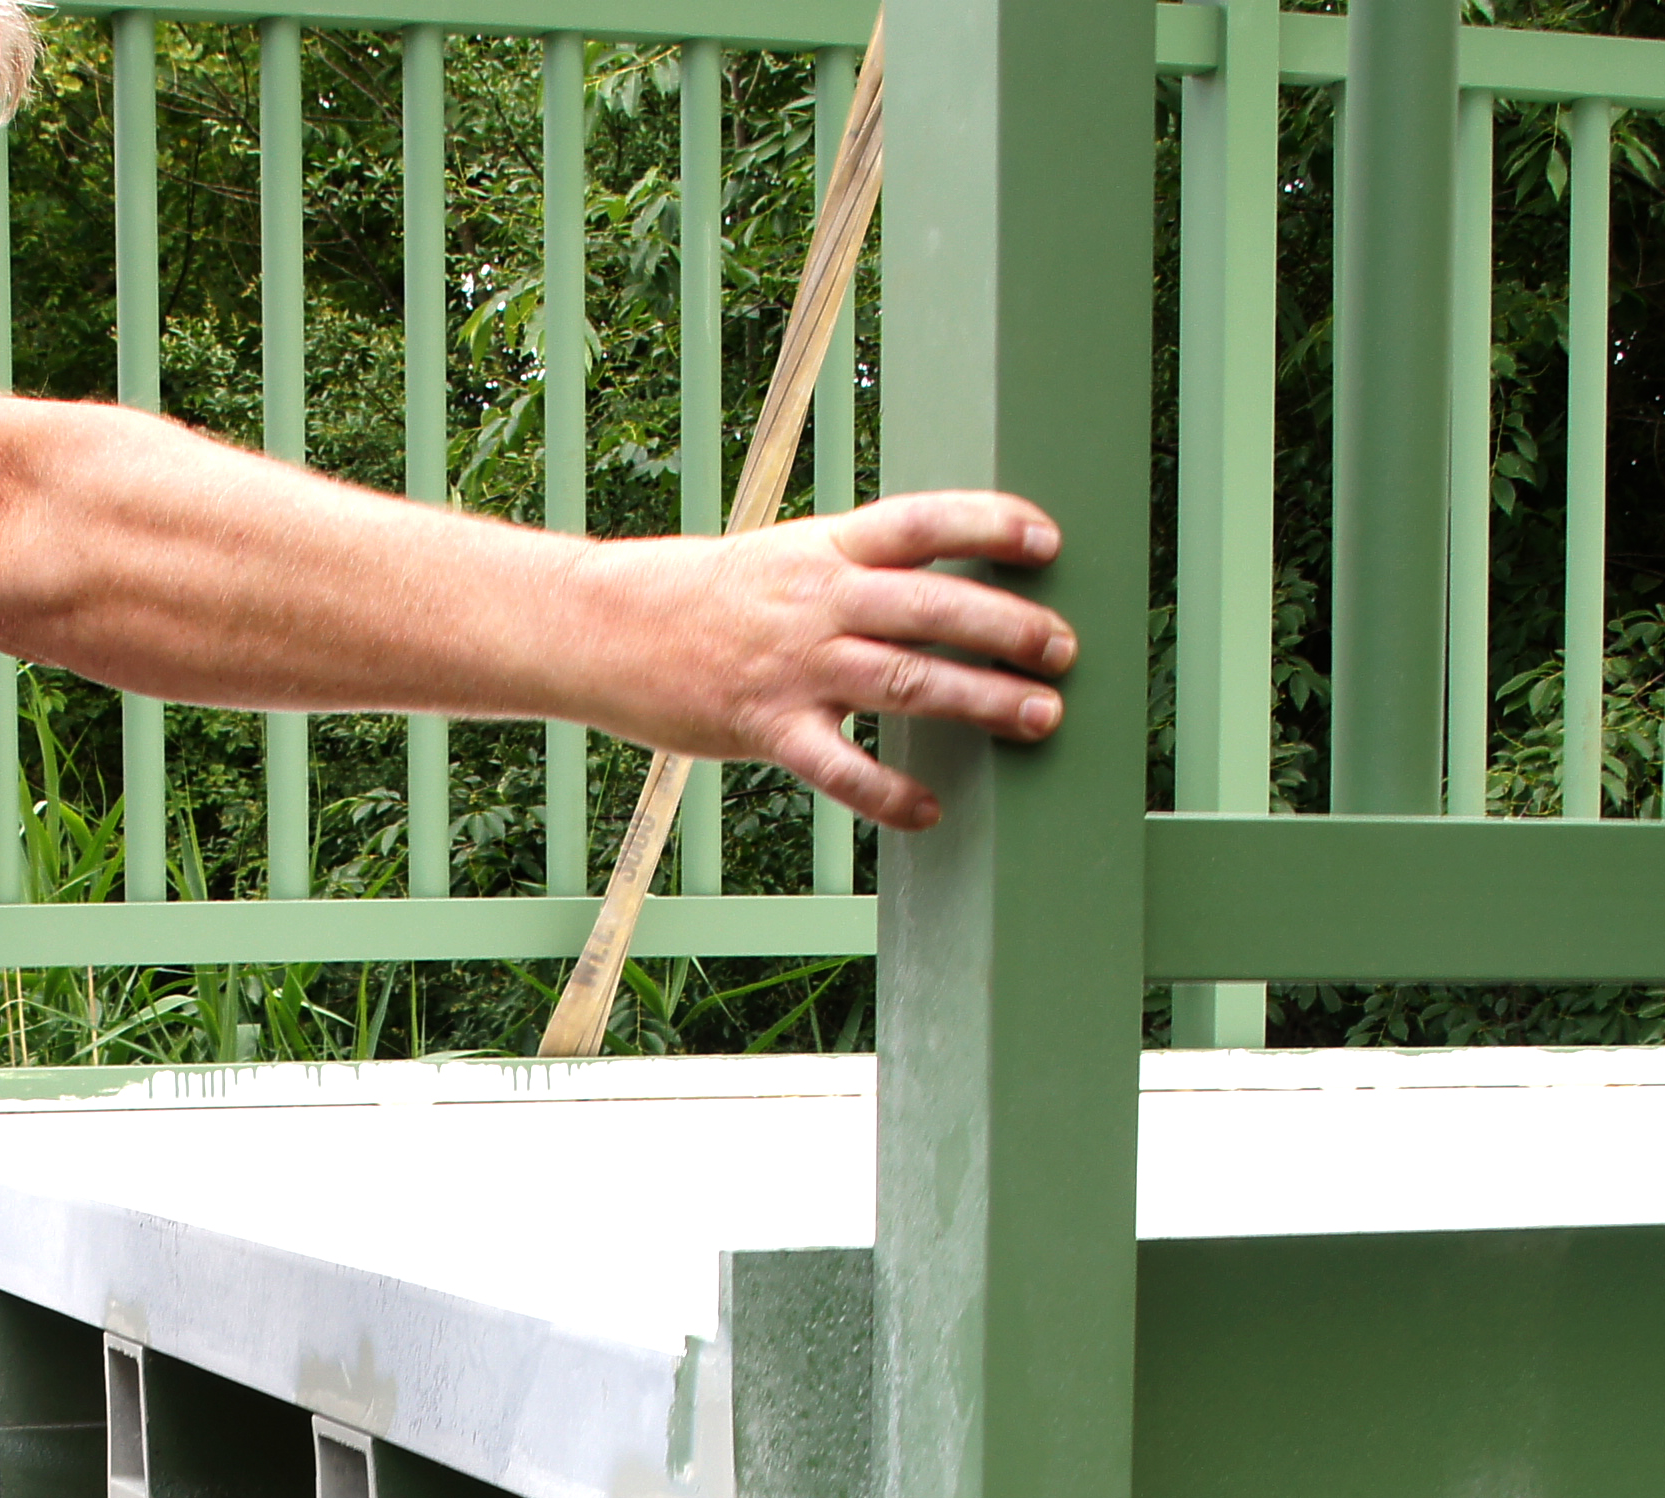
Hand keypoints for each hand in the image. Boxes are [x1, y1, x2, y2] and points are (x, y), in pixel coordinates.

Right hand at [574, 492, 1077, 830]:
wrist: (600, 626)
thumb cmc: (701, 597)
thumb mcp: (783, 561)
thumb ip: (855, 574)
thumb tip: (936, 589)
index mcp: (825, 549)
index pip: (923, 522)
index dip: (990, 524)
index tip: (1049, 539)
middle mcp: (817, 601)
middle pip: (932, 606)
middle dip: (1008, 627)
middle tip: (1064, 651)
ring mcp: (792, 666)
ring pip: (904, 680)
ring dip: (979, 699)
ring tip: (1040, 718)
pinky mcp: (763, 726)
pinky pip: (838, 768)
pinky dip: (888, 793)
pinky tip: (930, 809)